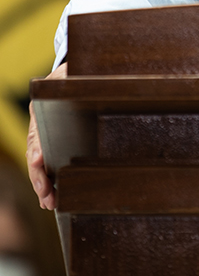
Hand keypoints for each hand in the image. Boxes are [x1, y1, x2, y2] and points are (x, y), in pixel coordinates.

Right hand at [26, 62, 66, 209]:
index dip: (38, 146)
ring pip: (36, 162)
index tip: (39, 160)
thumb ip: (74, 79)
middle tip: (47, 195)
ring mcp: (41, 132)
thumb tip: (85, 79)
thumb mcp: (73, 73)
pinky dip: (44, 180)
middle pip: (34, 152)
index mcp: (43, 106)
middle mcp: (39, 122)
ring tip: (49, 202)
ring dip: (41, 184)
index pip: (38, 130)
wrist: (67, 73)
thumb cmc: (73, 74)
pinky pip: (43, 163)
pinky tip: (49, 196)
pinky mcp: (48, 140)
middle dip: (39, 176)